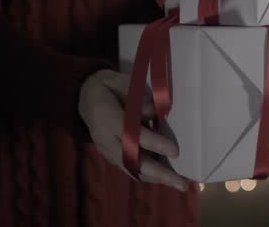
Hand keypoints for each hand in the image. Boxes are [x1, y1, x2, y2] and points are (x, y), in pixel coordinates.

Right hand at [79, 69, 188, 191]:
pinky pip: (130, 169)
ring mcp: (107, 151)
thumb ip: (139, 97)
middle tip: (182, 183)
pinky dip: (148, 175)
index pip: (133, 136)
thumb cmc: (111, 87)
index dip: (155, 144)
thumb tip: (155, 112)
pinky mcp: (110, 156)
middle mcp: (105, 139)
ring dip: (157, 179)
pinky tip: (165, 178)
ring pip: (132, 170)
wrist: (85, 96)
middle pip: (133, 161)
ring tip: (179, 184)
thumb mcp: (124, 83)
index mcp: (108, 118)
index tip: (175, 151)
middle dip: (160, 174)